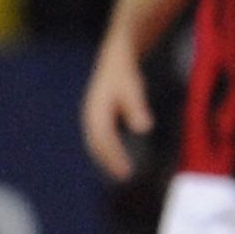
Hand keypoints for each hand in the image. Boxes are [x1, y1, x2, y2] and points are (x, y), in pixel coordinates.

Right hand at [81, 43, 152, 180]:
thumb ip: (136, 106)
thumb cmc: (125, 73)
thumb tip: (143, 127)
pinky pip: (99, 137)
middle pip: (95, 143)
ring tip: (120, 171)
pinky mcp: (98, 115)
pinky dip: (106, 149)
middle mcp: (91, 114)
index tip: (126, 172)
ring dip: (105, 157)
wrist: (116, 57)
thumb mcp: (132, 87)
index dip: (113, 156)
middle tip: (124, 176)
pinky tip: (117, 156)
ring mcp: (92, 115)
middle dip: (107, 160)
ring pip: (95, 141)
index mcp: (96, 110)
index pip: (102, 139)